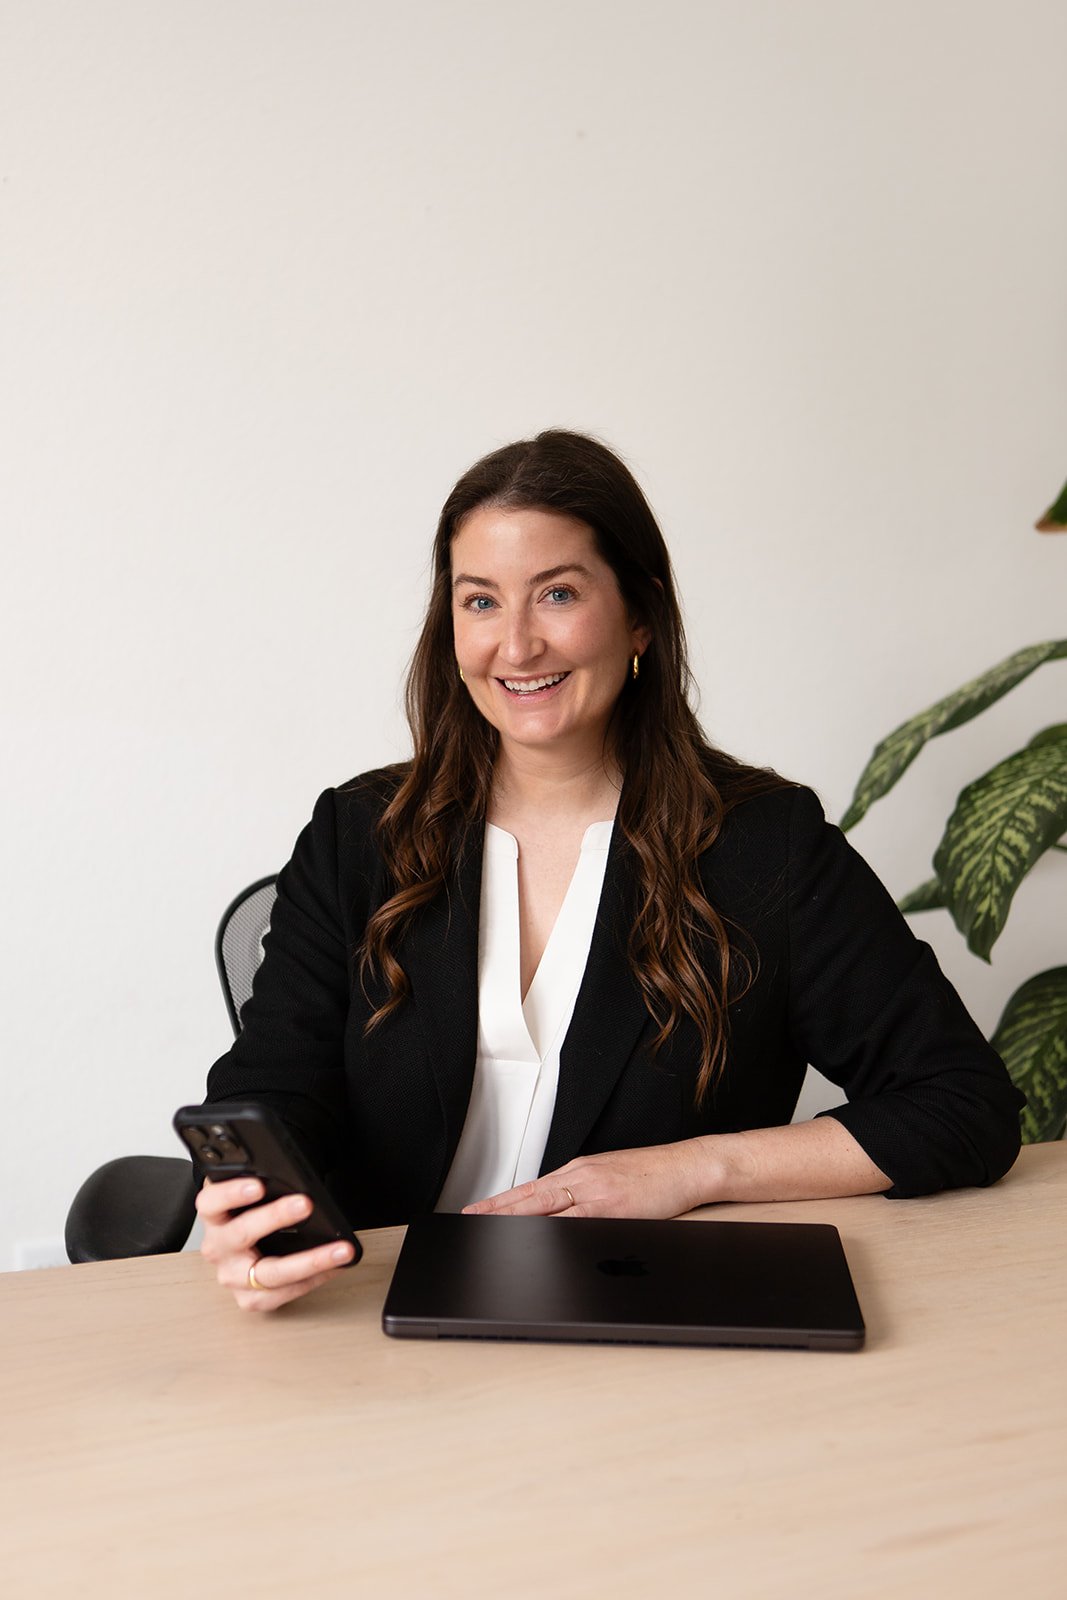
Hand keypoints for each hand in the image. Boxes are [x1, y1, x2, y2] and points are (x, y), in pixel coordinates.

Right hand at [196, 1176, 355, 1311]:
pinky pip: (282, 1293)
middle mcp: (218, 1248)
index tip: (257, 1185)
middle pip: (240, 1234)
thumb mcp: (249, 1194)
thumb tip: (296, 1172)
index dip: (231, 1193)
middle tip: (305, 1204)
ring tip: (339, 1249)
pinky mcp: (248, 1299)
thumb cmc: (249, 1217)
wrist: (241, 1255)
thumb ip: (263, 1182)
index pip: (211, 1202)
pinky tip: (333, 1267)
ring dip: (309, 1261)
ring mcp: (232, 1277)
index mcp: (214, 1217)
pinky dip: (312, 1280)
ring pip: (268, 1273)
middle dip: (275, 1217)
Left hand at [461, 1142, 702, 1219]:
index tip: (478, 1209)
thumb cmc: (654, 1173)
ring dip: (516, 1218)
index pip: (532, 1188)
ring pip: (546, 1206)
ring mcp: (595, 1192)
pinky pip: (576, 1220)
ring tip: (490, 1228)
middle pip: (531, 1196)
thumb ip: (583, 1191)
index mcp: (580, 1171)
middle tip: (470, 1218)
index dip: (502, 1200)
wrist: (686, 1166)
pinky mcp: (612, 1207)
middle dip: (498, 1209)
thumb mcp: (610, 1176)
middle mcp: (582, 1178)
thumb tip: (558, 1209)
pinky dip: (553, 1229)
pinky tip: (537, 1239)